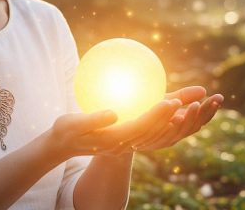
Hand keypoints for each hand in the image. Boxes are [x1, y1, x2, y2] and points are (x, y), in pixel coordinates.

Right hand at [47, 98, 182, 158]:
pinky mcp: (124, 137)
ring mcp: (125, 142)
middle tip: (182, 100)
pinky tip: (164, 100)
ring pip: (151, 132)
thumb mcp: (73, 124)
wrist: (63, 144)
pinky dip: (157, 117)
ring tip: (181, 102)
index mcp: (113, 140)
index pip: (140, 127)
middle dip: (168, 116)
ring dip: (167, 119)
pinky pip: (145, 127)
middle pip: (151, 130)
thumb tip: (113, 114)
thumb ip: (93, 120)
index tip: (170, 102)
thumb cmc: (66, 130)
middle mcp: (123, 143)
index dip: (157, 115)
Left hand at [122, 86, 222, 152]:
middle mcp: (165, 139)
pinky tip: (169, 104)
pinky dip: (161, 117)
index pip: (196, 123)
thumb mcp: (160, 102)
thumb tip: (203, 90)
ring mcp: (149, 141)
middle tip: (211, 100)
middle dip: (201, 116)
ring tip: (193, 104)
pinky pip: (149, 127)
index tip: (220, 97)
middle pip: (188, 130)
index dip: (209, 112)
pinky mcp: (131, 137)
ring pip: (171, 133)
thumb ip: (181, 97)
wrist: (106, 132)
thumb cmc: (138, 115)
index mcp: (174, 131)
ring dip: (184, 118)